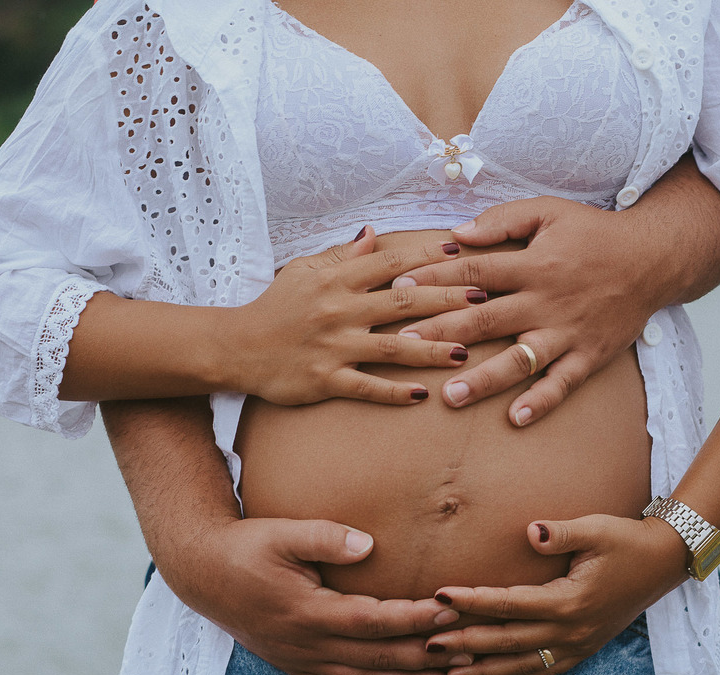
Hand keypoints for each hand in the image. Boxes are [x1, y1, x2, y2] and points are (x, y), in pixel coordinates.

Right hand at [176, 515, 471, 674]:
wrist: (202, 573)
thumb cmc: (246, 547)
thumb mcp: (282, 532)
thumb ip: (325, 537)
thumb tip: (368, 544)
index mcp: (308, 611)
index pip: (373, 620)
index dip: (414, 618)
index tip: (450, 609)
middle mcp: (306, 643)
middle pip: (376, 658)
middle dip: (425, 656)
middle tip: (467, 652)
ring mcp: (299, 659)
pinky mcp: (293, 664)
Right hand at [226, 227, 483, 405]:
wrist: (235, 347)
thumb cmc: (275, 306)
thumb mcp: (304, 271)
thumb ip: (342, 256)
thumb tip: (372, 233)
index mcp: (337, 280)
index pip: (392, 263)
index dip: (428, 258)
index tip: (463, 255)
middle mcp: (340, 310)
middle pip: (403, 302)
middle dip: (446, 299)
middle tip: (485, 297)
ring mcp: (334, 347)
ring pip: (393, 348)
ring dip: (432, 350)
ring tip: (467, 352)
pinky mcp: (326, 380)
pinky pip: (367, 387)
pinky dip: (394, 392)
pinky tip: (423, 395)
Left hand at [391, 197, 683, 425]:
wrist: (653, 258)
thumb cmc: (594, 233)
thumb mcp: (549, 211)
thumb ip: (502, 220)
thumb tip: (456, 234)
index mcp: (533, 263)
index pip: (474, 271)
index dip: (435, 280)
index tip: (399, 290)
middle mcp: (546, 300)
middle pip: (487, 319)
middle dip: (444, 334)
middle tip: (407, 348)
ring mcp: (568, 331)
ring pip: (520, 359)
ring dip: (485, 380)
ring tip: (451, 396)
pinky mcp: (589, 354)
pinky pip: (563, 382)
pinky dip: (542, 401)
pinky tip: (516, 418)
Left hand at [423, 514, 689, 674]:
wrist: (664, 562)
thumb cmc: (626, 540)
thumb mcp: (597, 528)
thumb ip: (561, 532)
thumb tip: (531, 530)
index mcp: (569, 602)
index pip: (509, 604)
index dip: (472, 600)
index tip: (439, 594)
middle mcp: (570, 632)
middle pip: (507, 642)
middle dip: (464, 643)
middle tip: (425, 643)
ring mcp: (577, 646)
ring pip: (520, 666)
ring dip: (481, 670)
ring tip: (445, 673)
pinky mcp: (582, 650)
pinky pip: (540, 672)